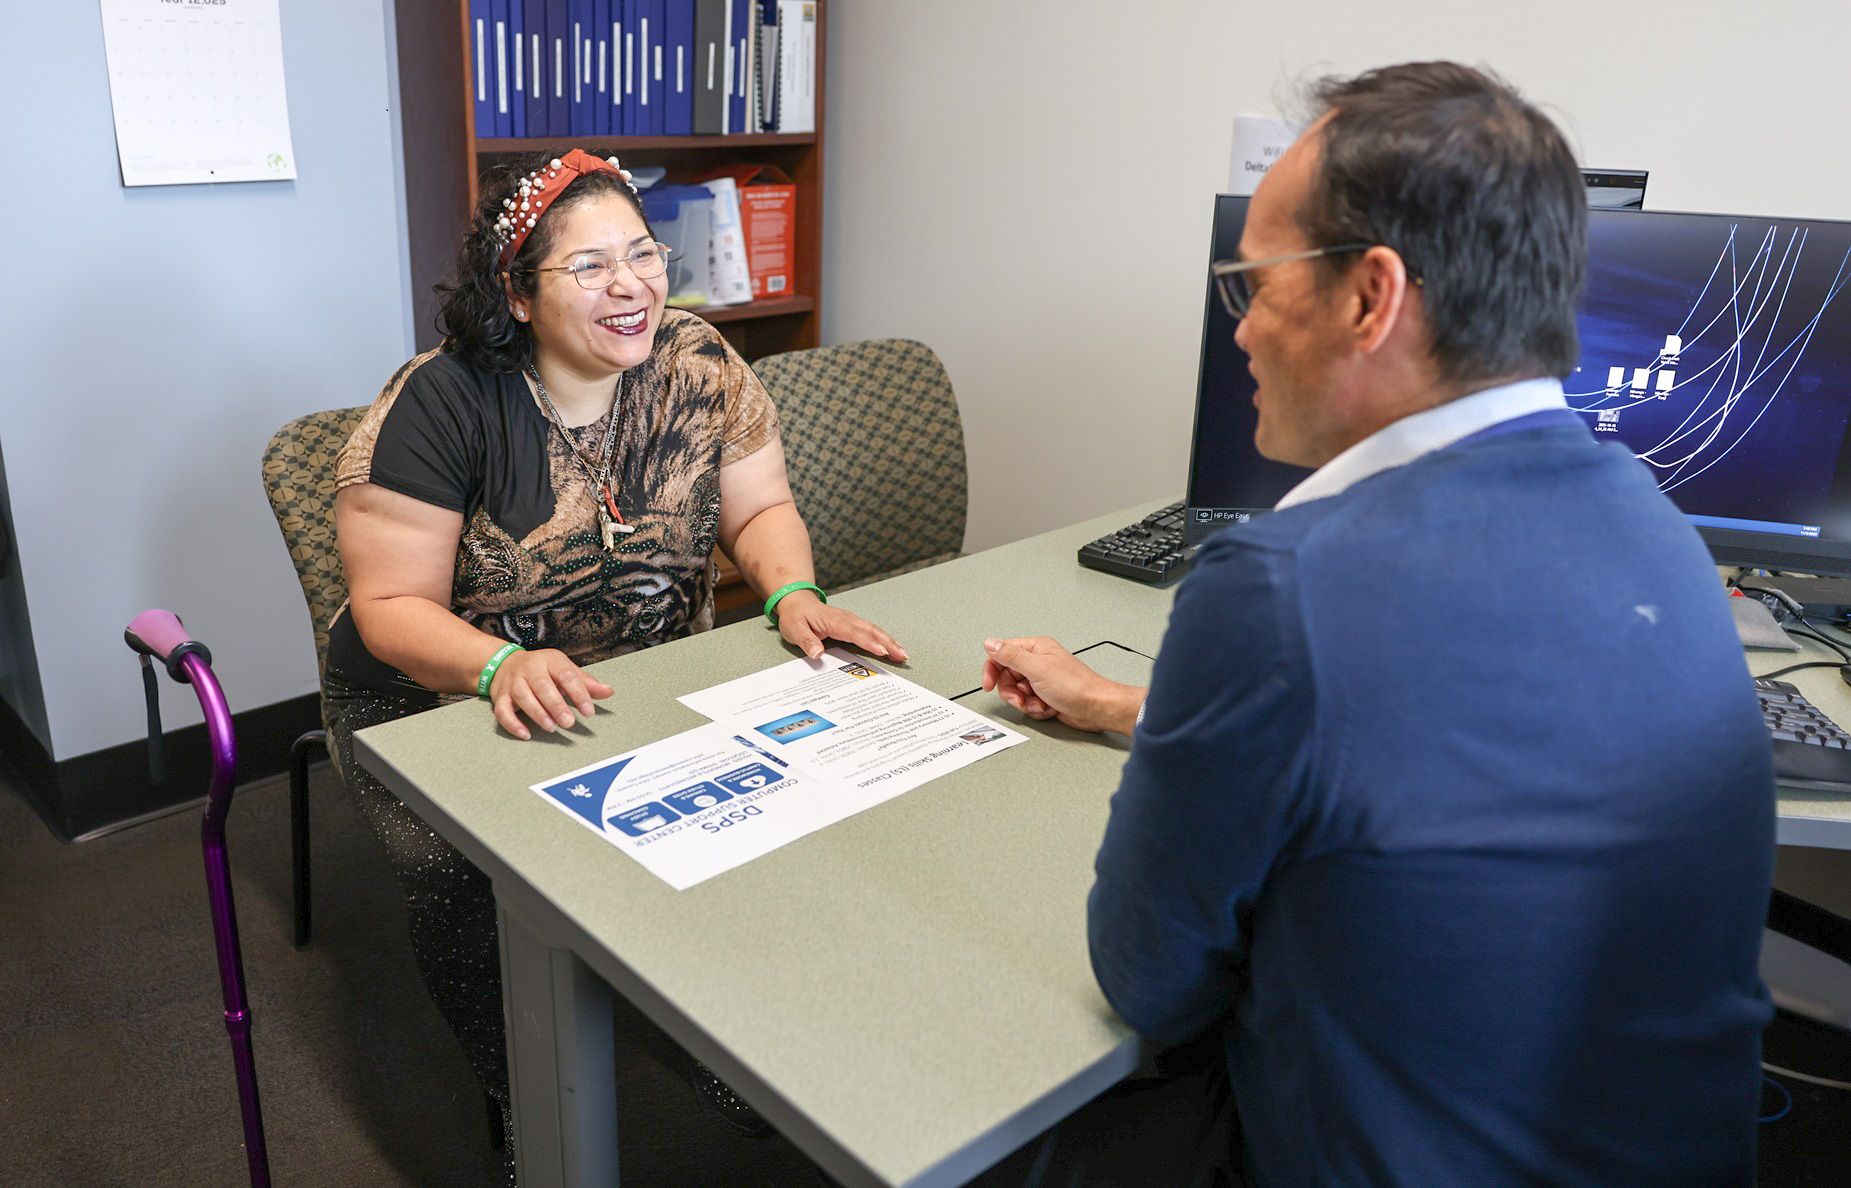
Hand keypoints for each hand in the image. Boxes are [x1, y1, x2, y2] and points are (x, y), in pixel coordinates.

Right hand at [489, 647, 614, 739]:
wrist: (505, 663)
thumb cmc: (541, 669)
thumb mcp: (564, 669)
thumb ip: (585, 682)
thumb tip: (608, 691)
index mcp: (550, 660)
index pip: (566, 675)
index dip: (578, 693)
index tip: (589, 711)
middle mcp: (530, 669)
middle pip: (542, 686)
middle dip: (556, 705)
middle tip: (568, 722)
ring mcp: (513, 683)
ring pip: (523, 697)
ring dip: (537, 713)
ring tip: (552, 727)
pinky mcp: (500, 696)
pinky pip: (502, 710)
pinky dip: (513, 723)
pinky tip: (525, 734)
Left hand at [775, 591, 908, 662]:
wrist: (796, 601)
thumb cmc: (796, 616)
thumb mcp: (794, 629)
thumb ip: (806, 641)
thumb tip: (817, 653)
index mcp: (834, 621)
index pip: (855, 633)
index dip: (869, 643)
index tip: (882, 651)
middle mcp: (847, 619)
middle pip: (872, 631)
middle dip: (888, 643)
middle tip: (902, 655)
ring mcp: (851, 620)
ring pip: (875, 630)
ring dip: (890, 641)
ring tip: (903, 654)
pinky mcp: (852, 624)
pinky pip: (871, 631)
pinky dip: (884, 639)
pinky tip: (892, 647)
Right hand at [981, 636, 1145, 733]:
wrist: (1096, 708)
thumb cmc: (1076, 686)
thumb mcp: (1037, 669)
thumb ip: (1011, 656)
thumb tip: (990, 643)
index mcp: (1036, 649)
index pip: (1002, 653)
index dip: (992, 669)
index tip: (988, 684)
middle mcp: (1038, 662)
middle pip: (1007, 676)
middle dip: (1012, 692)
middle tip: (1020, 698)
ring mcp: (1042, 679)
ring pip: (1017, 692)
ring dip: (1025, 702)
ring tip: (1039, 703)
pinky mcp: (1046, 695)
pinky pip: (1029, 703)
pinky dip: (1036, 709)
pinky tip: (1048, 708)